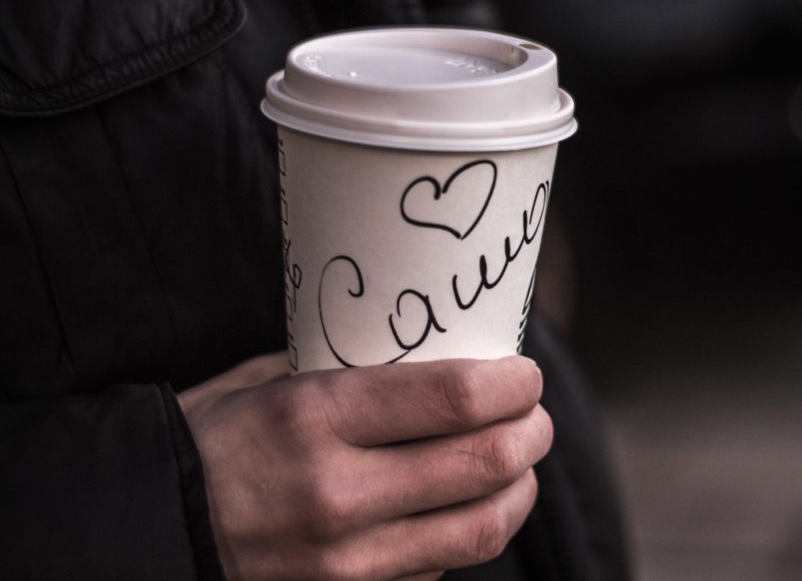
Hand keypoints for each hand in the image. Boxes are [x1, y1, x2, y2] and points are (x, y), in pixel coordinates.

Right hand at [178, 355, 551, 580]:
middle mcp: (340, 491)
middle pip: (482, 463)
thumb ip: (350, 369)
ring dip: (520, 489)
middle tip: (535, 416)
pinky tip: (475, 505)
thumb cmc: (214, 437)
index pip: (452, 400)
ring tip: (522, 464)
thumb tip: (431, 354)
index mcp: (317, 417)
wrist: (154, 527)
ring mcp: (349, 557)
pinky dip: (475, 530)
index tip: (525, 373)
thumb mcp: (271, 379)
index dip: (511, 384)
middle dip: (530, 433)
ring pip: (480, 527)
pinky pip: (443, 565)